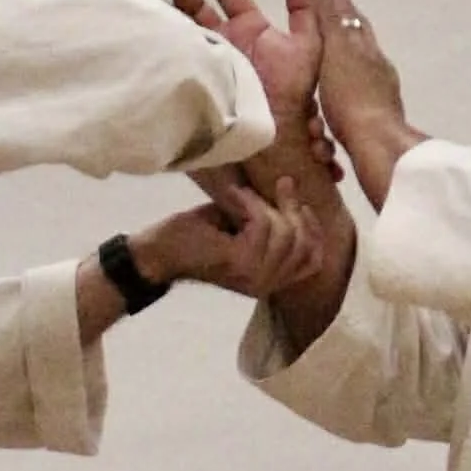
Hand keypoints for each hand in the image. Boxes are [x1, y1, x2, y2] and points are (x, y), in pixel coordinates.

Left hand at [130, 174, 328, 304]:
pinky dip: (250, 202)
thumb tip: (291, 186)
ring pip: (285, 234)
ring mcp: (253, 276)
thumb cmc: (195, 236)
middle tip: (279, 185)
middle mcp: (265, 285)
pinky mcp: (239, 262)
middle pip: (303, 245)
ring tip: (242, 194)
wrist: (157, 252)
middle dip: (293, 209)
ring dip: (265, 204)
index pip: (313, 262)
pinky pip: (262, 224)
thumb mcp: (240, 225)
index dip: (313, 230)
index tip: (301, 203)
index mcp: (270, 280)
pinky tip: (234, 194)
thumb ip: (268, 219)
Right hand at [171, 0, 321, 126]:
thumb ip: (304, 11)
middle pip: (198, 7)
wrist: (279, 133)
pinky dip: (161, 40)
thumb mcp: (307, 46)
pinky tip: (146, 25)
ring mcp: (209, 59)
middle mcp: (226, 41)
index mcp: (249, 28)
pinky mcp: (197, 78)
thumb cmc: (294, 92)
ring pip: (183, 27)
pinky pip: (177, 56)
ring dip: (166, 8)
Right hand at [308, 0, 423, 206]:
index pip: (352, 18)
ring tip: (334, 58)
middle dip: (346, 27)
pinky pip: (362, 93)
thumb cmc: (349, 96)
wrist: (375, 144)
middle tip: (330, 17)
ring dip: (350, 59)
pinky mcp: (378, 117)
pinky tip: (346, 95)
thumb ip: (332, 17)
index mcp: (365, 48)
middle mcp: (377, 66)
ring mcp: (381, 93)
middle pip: (361, 40)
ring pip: (364, 67)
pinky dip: (352, 86)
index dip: (339, 2)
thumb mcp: (337, 49)